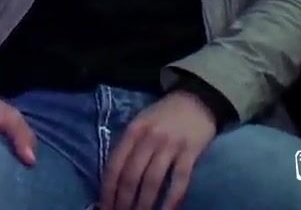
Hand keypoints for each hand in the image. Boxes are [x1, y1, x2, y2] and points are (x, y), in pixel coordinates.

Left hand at [100, 90, 216, 209]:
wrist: (196, 100)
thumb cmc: (164, 115)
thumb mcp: (140, 122)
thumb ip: (128, 145)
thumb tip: (113, 178)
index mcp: (133, 131)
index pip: (115, 165)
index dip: (108, 189)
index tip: (104, 206)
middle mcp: (148, 139)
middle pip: (131, 176)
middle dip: (123, 201)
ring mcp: (170, 146)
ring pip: (152, 182)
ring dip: (144, 204)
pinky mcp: (190, 153)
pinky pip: (179, 182)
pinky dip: (172, 200)